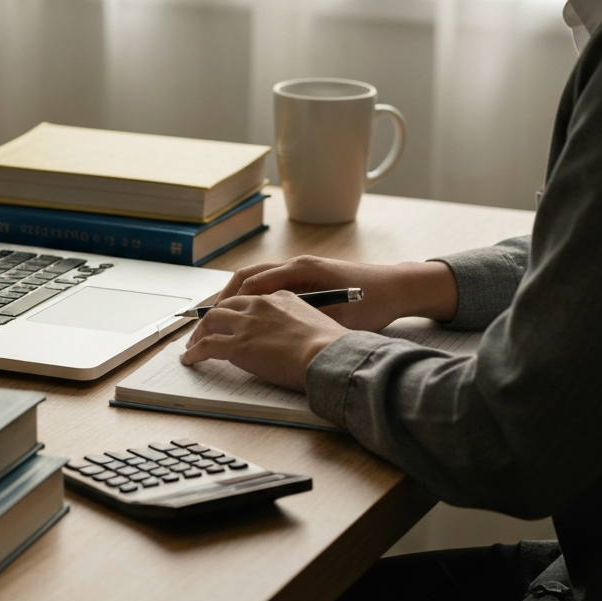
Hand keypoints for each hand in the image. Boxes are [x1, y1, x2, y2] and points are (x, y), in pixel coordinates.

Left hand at [179, 290, 347, 391]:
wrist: (328, 355)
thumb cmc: (330, 346)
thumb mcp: (316, 323)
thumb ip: (300, 323)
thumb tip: (299, 337)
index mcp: (281, 297)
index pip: (250, 299)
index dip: (237, 309)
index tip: (232, 318)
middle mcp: (260, 305)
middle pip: (227, 305)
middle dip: (213, 317)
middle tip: (206, 329)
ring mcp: (246, 324)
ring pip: (211, 321)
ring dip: (199, 333)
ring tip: (193, 344)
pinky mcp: (237, 345)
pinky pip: (206, 346)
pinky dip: (194, 352)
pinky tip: (189, 359)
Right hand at [211, 255, 458, 333]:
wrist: (398, 288)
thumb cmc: (374, 301)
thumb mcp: (338, 316)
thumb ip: (304, 321)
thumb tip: (271, 335)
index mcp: (302, 270)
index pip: (253, 283)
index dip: (228, 302)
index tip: (211, 320)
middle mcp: (297, 265)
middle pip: (247, 277)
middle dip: (222, 298)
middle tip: (204, 320)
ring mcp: (300, 269)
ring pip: (256, 279)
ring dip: (235, 297)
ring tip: (217, 318)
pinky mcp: (306, 278)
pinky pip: (269, 284)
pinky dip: (251, 297)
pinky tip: (246, 316)